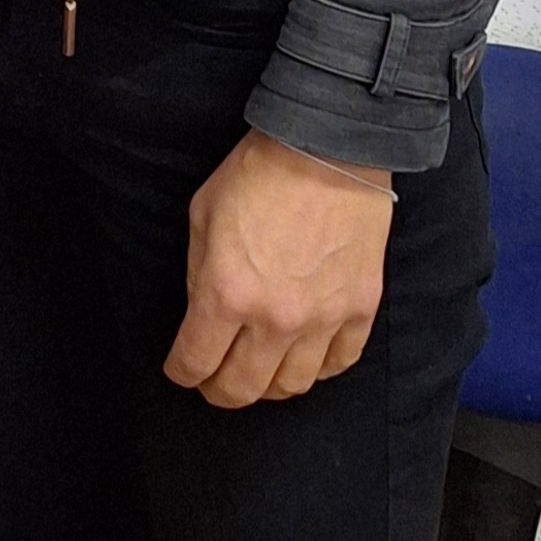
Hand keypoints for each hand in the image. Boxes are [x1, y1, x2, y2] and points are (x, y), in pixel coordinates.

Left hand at [163, 127, 392, 407]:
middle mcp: (274, 318)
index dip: (182, 373)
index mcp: (226, 292)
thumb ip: (199, 271)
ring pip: (292, 386)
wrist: (327, 148)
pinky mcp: (359, 311)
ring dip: (270, 386)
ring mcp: (321, 319)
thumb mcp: (203, 213)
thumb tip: (203, 311)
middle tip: (215, 384)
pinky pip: (338, 364)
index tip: (181, 371)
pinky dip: (318, 369)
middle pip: (244, 388)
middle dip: (220, 391)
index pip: (196, 361)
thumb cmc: (257, 172)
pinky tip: (305, 358)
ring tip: (260, 373)